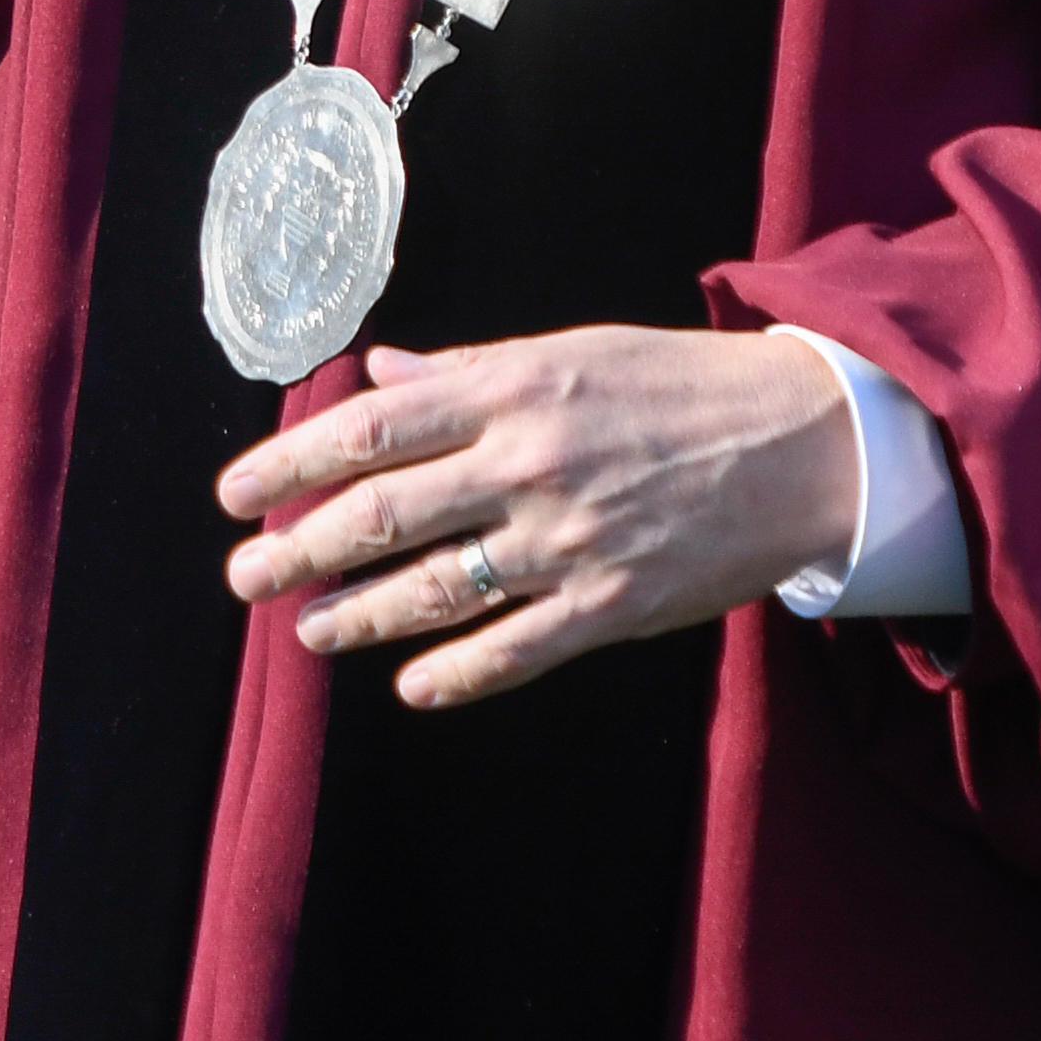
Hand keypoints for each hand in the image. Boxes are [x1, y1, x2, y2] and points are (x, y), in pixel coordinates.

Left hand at [217, 327, 856, 709]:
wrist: (804, 441)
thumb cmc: (681, 387)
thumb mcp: (571, 352)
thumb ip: (466, 370)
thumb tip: (376, 373)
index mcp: (513, 389)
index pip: (369, 429)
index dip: (288, 464)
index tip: (236, 494)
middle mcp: (529, 461)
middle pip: (381, 513)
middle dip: (298, 549)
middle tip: (244, 577)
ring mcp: (569, 539)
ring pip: (434, 588)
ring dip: (358, 615)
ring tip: (307, 632)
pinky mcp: (613, 604)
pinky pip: (514, 649)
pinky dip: (454, 674)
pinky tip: (410, 687)